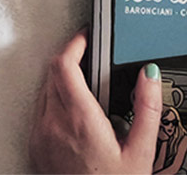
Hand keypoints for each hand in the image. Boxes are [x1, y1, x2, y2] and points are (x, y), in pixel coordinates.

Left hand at [29, 29, 161, 173]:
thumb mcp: (142, 150)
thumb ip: (147, 107)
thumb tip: (150, 74)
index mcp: (80, 120)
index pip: (63, 66)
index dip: (74, 44)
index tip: (87, 36)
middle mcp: (53, 125)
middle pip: (51, 73)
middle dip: (71, 58)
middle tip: (92, 55)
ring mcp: (40, 137)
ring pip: (43, 91)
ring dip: (61, 79)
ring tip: (87, 82)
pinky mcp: (36, 148)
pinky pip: (39, 111)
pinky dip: (54, 100)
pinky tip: (75, 110)